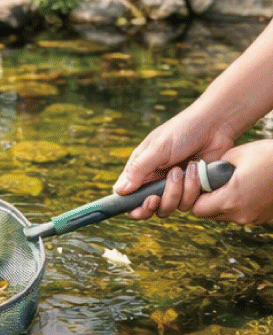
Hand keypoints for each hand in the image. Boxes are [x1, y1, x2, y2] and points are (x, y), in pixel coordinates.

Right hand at [113, 105, 236, 219]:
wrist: (216, 125)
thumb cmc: (182, 130)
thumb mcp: (156, 149)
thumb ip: (137, 171)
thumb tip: (118, 191)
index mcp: (140, 171)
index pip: (128, 198)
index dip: (133, 207)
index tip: (143, 204)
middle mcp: (154, 182)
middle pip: (147, 209)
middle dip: (151, 207)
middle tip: (156, 199)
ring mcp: (174, 188)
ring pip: (168, 208)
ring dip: (176, 192)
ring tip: (182, 169)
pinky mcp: (192, 190)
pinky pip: (188, 203)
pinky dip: (193, 189)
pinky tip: (196, 168)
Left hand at [190, 139, 272, 224]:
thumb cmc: (270, 156)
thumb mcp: (238, 154)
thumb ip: (215, 166)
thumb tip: (202, 172)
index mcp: (230, 199)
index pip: (196, 209)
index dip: (194, 196)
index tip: (200, 183)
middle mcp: (239, 214)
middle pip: (208, 215)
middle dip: (206, 201)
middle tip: (212, 183)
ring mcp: (252, 219)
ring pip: (224, 216)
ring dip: (221, 204)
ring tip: (231, 184)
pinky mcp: (262, 219)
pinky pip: (240, 215)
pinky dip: (237, 205)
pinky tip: (246, 189)